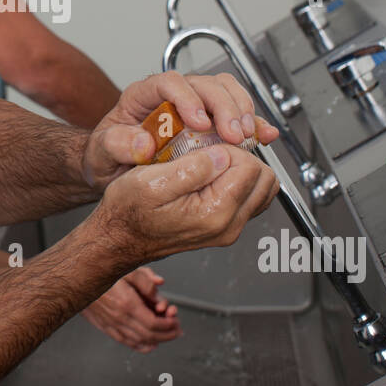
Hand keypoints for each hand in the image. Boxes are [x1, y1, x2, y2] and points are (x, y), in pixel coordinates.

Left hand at [81, 71, 279, 190]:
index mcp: (143, 96)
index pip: (168, 81)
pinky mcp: (211, 121)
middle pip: (204, 84)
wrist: (115, 169)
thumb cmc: (107, 156)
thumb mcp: (101, 153)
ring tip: (247, 137)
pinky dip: (254, 122)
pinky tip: (265, 134)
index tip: (200, 123)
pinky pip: (236, 112)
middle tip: (233, 135)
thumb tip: (143, 144)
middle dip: (223, 107)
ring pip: (224, 90)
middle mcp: (172, 95)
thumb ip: (116, 145)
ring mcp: (194, 105)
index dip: (188, 97)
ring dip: (241, 110)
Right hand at [82, 267, 180, 352]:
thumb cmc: (102, 269)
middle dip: (167, 335)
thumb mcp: (126, 269)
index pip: (153, 323)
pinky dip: (139, 346)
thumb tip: (160, 287)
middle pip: (148, 335)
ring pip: (137, 341)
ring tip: (168, 336)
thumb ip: (145, 280)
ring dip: (156, 341)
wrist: (74, 278)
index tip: (176, 321)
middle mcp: (119, 318)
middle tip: (178, 330)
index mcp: (126, 304)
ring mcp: (110, 323)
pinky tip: (149, 346)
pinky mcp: (104, 325)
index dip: (168, 326)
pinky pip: (124, 340)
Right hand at [91, 138, 279, 266]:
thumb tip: (222, 155)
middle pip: (265, 179)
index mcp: (214, 213)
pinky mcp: (225, 228)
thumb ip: (192, 168)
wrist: (120, 238)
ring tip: (214, 162)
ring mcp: (229, 229)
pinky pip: (251, 199)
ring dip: (244, 169)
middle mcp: (228, 226)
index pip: (251, 167)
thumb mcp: (152, 181)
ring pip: (263, 189)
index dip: (230, 147)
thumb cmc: (129, 212)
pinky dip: (240, 182)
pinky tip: (214, 175)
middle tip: (213, 152)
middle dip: (243, 157)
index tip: (205, 147)